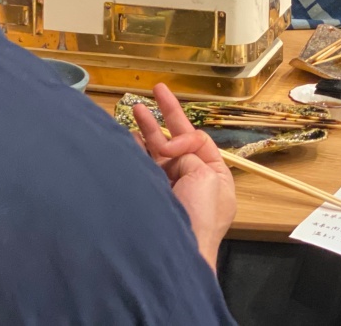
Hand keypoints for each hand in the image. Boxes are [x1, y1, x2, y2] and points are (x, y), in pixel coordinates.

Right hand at [132, 83, 235, 270]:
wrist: (179, 251)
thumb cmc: (201, 216)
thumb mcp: (206, 175)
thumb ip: (189, 153)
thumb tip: (167, 152)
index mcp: (214, 175)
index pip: (197, 140)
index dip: (181, 131)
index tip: (169, 142)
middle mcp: (192, 180)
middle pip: (177, 140)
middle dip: (165, 114)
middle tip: (156, 89)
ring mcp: (170, 189)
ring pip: (156, 151)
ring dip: (146, 130)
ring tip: (135, 109)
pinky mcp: (151, 196)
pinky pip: (144, 168)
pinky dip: (135, 150)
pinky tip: (126, 137)